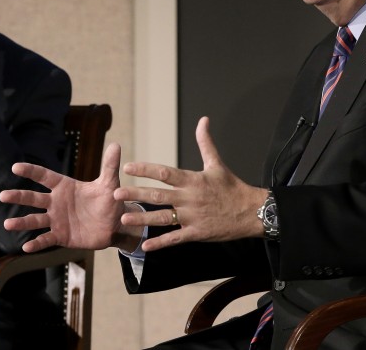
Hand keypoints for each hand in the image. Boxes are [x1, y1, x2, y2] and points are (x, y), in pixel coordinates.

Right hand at [1, 143, 143, 252]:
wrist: (114, 224)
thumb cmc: (109, 201)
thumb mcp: (109, 183)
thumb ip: (109, 166)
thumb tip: (115, 145)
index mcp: (65, 187)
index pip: (44, 176)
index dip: (31, 171)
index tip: (16, 167)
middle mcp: (56, 202)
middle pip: (34, 198)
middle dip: (18, 196)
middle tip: (3, 195)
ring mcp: (57, 220)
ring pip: (35, 220)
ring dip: (21, 222)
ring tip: (7, 224)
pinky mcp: (61, 235)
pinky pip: (46, 239)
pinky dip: (36, 243)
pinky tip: (25, 246)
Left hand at [114, 117, 265, 251]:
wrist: (250, 212)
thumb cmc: (232, 187)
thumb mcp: (217, 164)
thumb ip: (205, 142)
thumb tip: (203, 120)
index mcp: (192, 180)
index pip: (165, 172)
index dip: (145, 169)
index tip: (128, 167)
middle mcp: (189, 198)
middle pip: (158, 195)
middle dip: (136, 193)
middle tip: (115, 194)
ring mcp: (192, 217)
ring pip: (163, 217)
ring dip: (143, 218)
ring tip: (124, 217)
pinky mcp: (196, 233)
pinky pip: (175, 238)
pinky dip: (160, 243)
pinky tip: (145, 245)